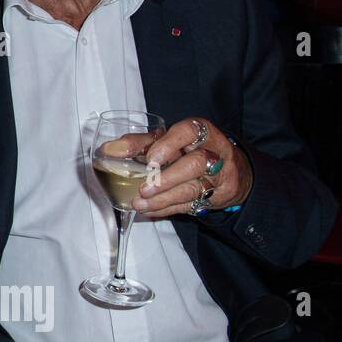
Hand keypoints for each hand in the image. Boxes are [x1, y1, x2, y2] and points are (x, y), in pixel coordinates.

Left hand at [132, 116, 251, 217]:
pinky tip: (150, 210)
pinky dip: (167, 208)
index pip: (189, 131)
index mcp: (202, 131)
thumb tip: (108, 149)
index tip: (150, 158)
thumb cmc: (192, 150)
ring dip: (163, 198)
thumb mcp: (170, 140)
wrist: (233, 170)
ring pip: (194, 188)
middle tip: (143, 188)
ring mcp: (220, 176)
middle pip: (195, 163)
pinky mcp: (218, 197)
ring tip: (140, 203)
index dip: (168, 144)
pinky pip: (192, 205)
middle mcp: (215, 152)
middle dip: (166, 178)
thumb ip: (140, 143)